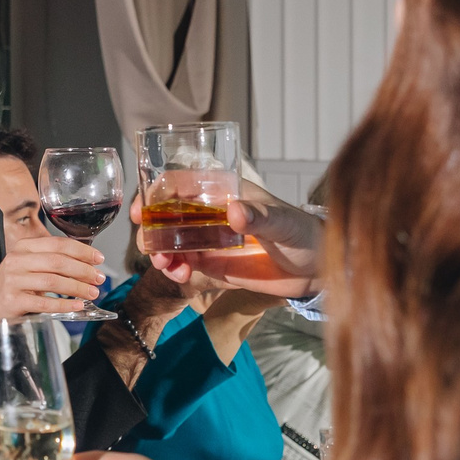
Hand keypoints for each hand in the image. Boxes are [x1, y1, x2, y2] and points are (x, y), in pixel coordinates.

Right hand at [0, 231, 106, 321]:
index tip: (99, 258)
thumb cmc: (15, 282)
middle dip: (83, 270)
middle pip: (58, 261)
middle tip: (99, 278)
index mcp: (24, 247)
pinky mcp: (13, 300)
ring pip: (53, 281)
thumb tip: (88, 263)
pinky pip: (44, 302)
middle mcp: (17, 260)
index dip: (82, 250)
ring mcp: (14, 280)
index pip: (58, 244)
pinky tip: (77, 306)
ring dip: (77, 287)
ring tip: (93, 293)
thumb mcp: (29, 264)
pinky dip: (64, 304)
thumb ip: (52, 259)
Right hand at [136, 181, 321, 299]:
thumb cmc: (304, 234)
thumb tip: (234, 211)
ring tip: (167, 266)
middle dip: (151, 229)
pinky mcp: (214, 264)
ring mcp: (210, 239)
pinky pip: (185, 264)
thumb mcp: (284, 223)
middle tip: (150, 247)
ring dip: (159, 252)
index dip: (156, 193)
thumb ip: (260, 216)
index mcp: (225, 192)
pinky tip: (180, 276)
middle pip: (168, 214)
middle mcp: (212, 213)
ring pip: (171, 241)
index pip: (182, 184)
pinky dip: (175, 270)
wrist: (317, 271)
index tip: (143, 211)